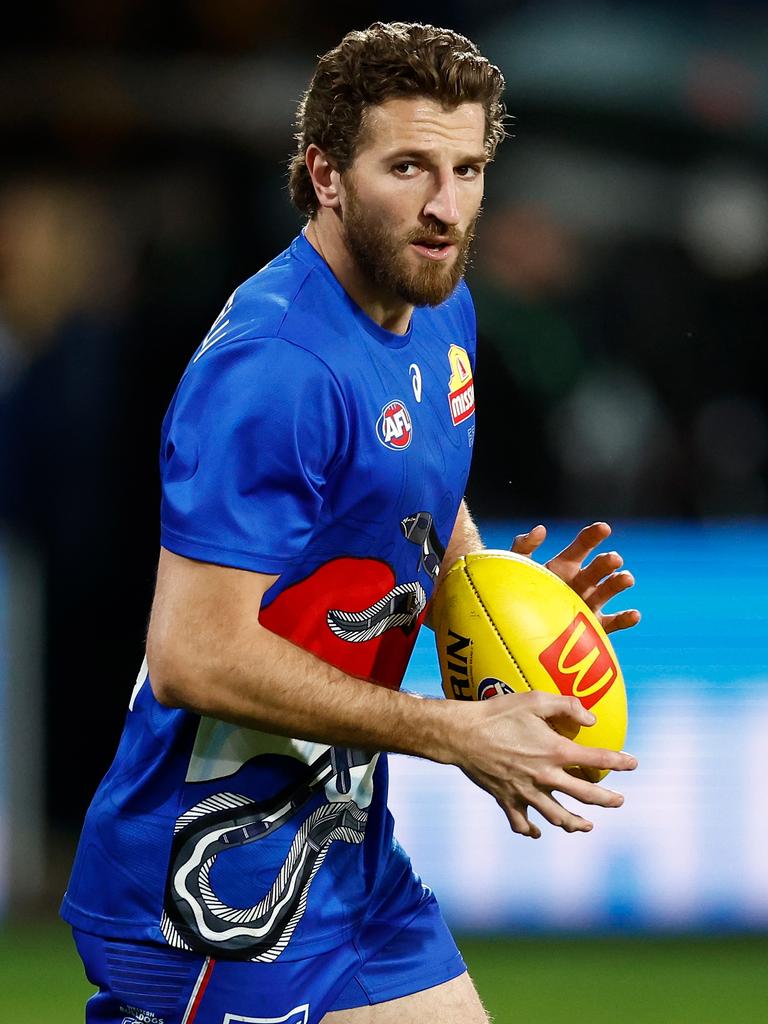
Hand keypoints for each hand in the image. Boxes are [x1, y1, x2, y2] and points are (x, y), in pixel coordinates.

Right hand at [457, 691, 636, 838]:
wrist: (462, 734)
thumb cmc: (497, 713)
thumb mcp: (534, 699)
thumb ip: (566, 706)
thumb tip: (591, 719)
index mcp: (555, 751)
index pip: (597, 760)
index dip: (619, 762)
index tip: (633, 764)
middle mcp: (545, 776)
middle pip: (585, 795)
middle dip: (606, 800)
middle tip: (619, 801)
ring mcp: (526, 791)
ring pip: (558, 816)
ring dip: (576, 823)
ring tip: (587, 825)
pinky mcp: (506, 799)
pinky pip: (521, 822)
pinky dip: (530, 830)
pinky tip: (537, 831)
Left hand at [511, 521, 639, 633]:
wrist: (516, 631)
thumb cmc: (516, 595)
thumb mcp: (516, 568)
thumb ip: (523, 547)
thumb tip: (541, 529)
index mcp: (564, 565)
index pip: (583, 545)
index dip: (593, 535)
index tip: (604, 528)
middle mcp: (580, 582)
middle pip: (599, 567)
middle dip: (607, 562)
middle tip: (613, 559)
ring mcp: (589, 604)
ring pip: (609, 590)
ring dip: (619, 582)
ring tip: (626, 578)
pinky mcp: (593, 628)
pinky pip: (613, 623)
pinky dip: (625, 619)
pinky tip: (634, 614)